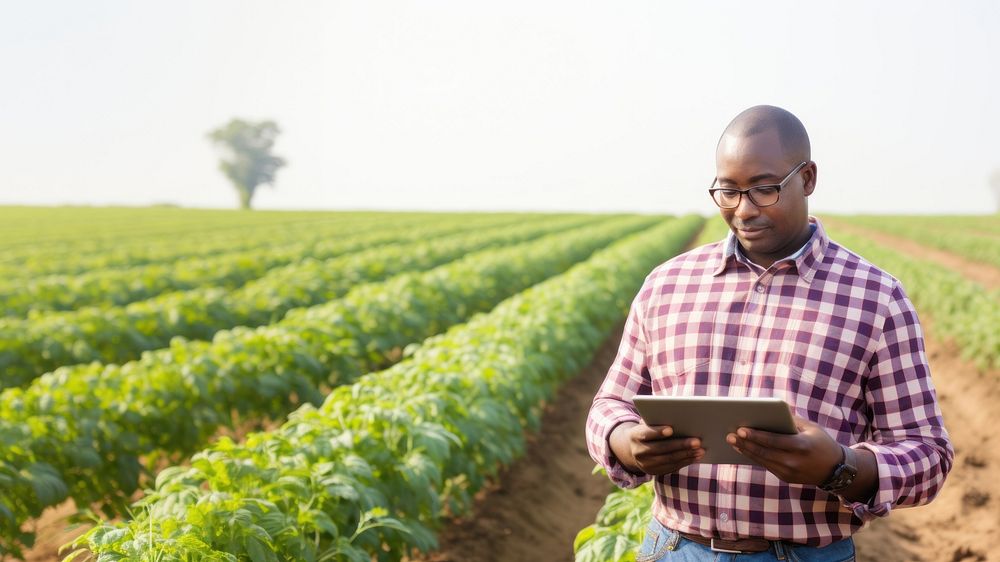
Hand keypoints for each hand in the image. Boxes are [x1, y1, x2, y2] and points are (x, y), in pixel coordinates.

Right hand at [611, 421, 703, 475]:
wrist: (632, 450)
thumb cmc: (646, 431)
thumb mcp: (646, 424)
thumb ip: (656, 421)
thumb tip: (677, 420)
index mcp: (635, 436)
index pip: (646, 434)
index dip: (658, 432)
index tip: (671, 429)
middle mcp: (639, 452)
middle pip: (662, 448)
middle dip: (681, 445)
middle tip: (697, 441)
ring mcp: (647, 464)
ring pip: (669, 459)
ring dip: (687, 455)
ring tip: (701, 450)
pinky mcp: (655, 472)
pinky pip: (672, 467)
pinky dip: (686, 461)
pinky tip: (696, 456)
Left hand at [726, 416, 841, 485]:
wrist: (835, 469)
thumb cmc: (821, 442)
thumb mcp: (811, 428)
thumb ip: (791, 420)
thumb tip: (768, 412)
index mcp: (801, 445)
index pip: (774, 441)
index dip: (756, 436)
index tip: (740, 430)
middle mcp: (794, 461)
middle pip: (764, 452)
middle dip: (745, 444)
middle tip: (729, 435)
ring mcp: (789, 472)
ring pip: (762, 460)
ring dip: (745, 451)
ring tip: (732, 441)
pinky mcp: (786, 478)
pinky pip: (766, 466)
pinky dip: (754, 457)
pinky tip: (744, 449)